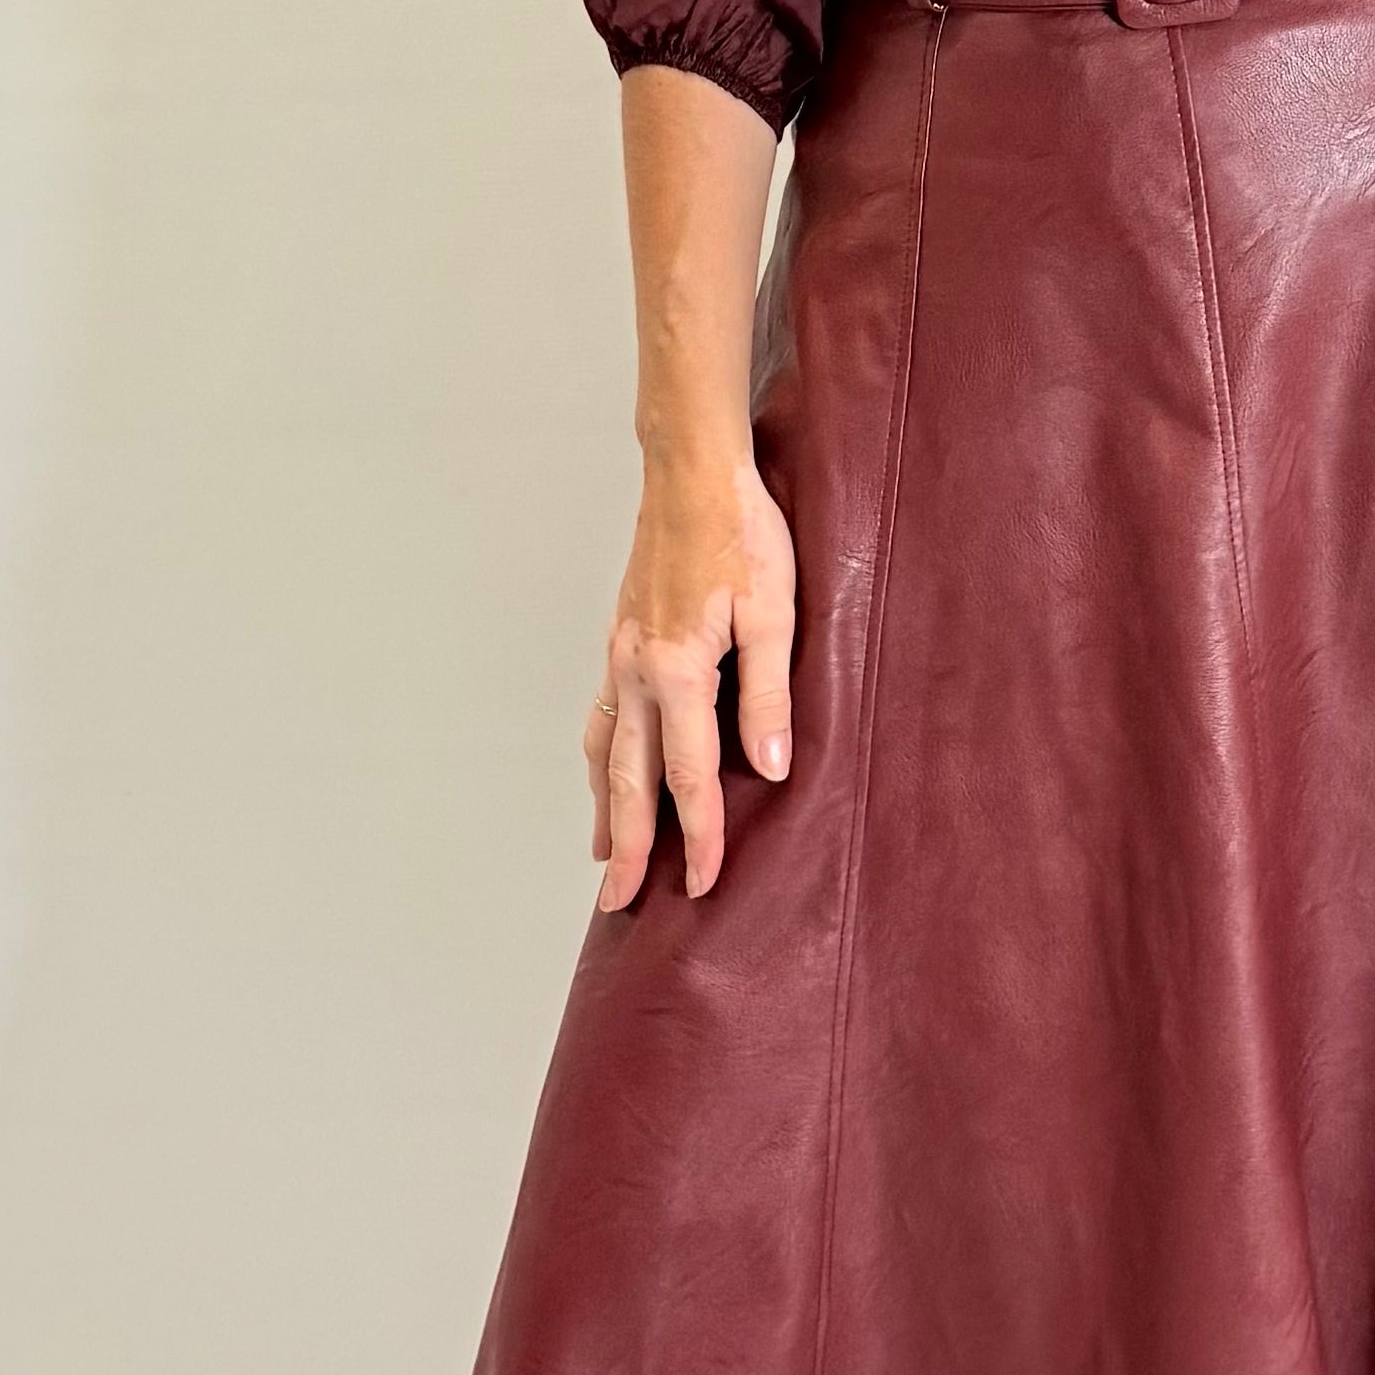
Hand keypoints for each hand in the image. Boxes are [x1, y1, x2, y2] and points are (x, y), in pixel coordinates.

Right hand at [583, 447, 796, 907]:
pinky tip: (604, 773)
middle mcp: (637, 669)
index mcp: (678, 668)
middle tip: (620, 903)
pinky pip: (602, 715)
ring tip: (602, 856)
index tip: (703, 883)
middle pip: (629, 779)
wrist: (691, 470)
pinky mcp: (621, 637)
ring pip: (605, 750)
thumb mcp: (774, 612)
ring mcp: (621, 654)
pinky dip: (600, 758)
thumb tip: (771, 770)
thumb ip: (770, 695)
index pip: (690, 775)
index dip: (699, 835)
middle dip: (628, 847)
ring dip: (603, 808)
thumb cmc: (742, 531)